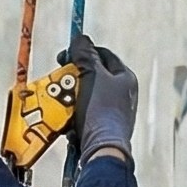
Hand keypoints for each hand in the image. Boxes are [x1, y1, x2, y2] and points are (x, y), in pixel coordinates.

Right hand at [62, 34, 137, 162]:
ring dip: (70, 98)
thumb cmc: (100, 110)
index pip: (102, 54)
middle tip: (61, 81)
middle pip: (92, 75)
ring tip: (62, 103)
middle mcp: (122, 93)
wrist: (102, 149)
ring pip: (86, 96)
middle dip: (73, 78)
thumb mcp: (91, 75)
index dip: (83, 52)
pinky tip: (68, 120)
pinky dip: (73, 115)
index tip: (65, 57)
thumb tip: (80, 37)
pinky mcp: (103, 127)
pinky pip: (84, 114)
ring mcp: (113, 111)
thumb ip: (85, 54)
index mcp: (125, 77)